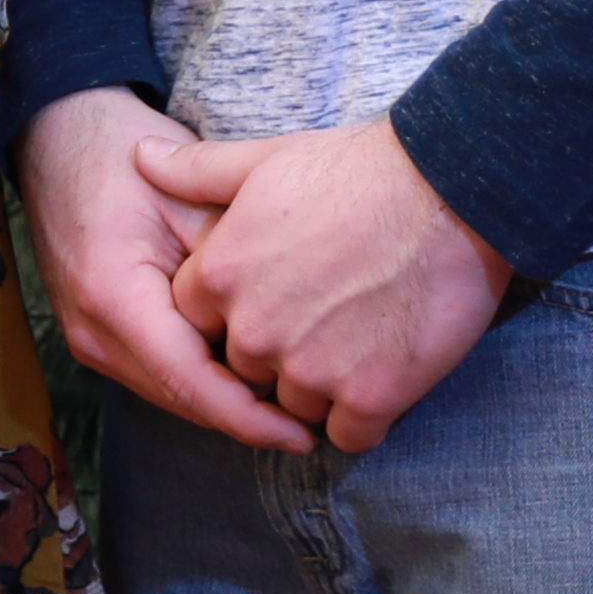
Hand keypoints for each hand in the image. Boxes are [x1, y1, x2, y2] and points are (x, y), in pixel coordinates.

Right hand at [27, 84, 305, 449]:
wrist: (61, 135)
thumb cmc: (125, 152)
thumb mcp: (192, 197)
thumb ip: (232, 265)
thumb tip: (284, 330)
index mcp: (113, 295)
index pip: (189, 379)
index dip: (249, 417)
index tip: (302, 435)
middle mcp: (92, 331)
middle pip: (181, 397)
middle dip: (246, 419)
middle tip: (317, 426)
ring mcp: (87, 337)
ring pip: (170, 392)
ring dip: (226, 403)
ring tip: (294, 409)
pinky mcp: (96, 334)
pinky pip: (157, 373)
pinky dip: (202, 380)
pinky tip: (248, 375)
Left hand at [169, 114, 511, 453]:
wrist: (453, 193)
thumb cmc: (360, 170)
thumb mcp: (265, 161)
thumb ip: (197, 173)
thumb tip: (139, 159)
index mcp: (220, 277)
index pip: (200, 326)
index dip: (237, 314)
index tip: (275, 295)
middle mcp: (255, 331)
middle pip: (247, 371)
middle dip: (278, 353)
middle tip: (326, 316)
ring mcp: (312, 370)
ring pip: (296, 406)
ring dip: (322, 388)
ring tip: (360, 339)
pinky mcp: (371, 398)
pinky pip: (349, 434)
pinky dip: (365, 415)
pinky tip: (385, 374)